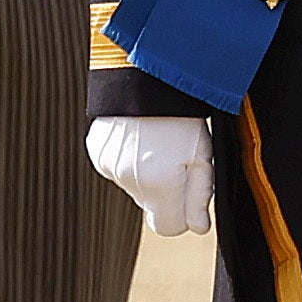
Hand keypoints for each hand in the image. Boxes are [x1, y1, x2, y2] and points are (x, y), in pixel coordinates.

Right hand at [86, 113, 212, 237]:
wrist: (145, 73)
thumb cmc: (182, 114)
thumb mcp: (203, 154)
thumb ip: (200, 197)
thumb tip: (199, 228)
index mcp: (159, 186)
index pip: (169, 228)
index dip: (184, 214)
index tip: (192, 191)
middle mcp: (130, 182)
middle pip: (152, 206)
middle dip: (167, 191)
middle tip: (178, 157)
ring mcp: (109, 167)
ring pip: (136, 187)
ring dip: (148, 174)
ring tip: (158, 141)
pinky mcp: (98, 152)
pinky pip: (118, 169)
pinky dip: (129, 159)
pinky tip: (140, 135)